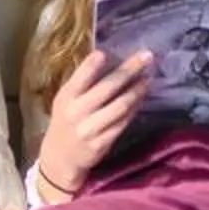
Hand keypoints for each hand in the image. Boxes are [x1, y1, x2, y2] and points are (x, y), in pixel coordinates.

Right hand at [36, 47, 152, 191]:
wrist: (60, 156)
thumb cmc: (66, 120)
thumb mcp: (65, 99)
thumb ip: (82, 83)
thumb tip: (107, 57)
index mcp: (66, 97)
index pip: (79, 79)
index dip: (91, 66)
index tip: (104, 53)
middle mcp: (77, 112)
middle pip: (107, 88)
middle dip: (129, 71)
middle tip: (146, 57)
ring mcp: (90, 129)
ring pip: (119, 107)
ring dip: (136, 91)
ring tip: (148, 78)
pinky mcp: (101, 143)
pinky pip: (122, 123)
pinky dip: (134, 109)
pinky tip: (141, 99)